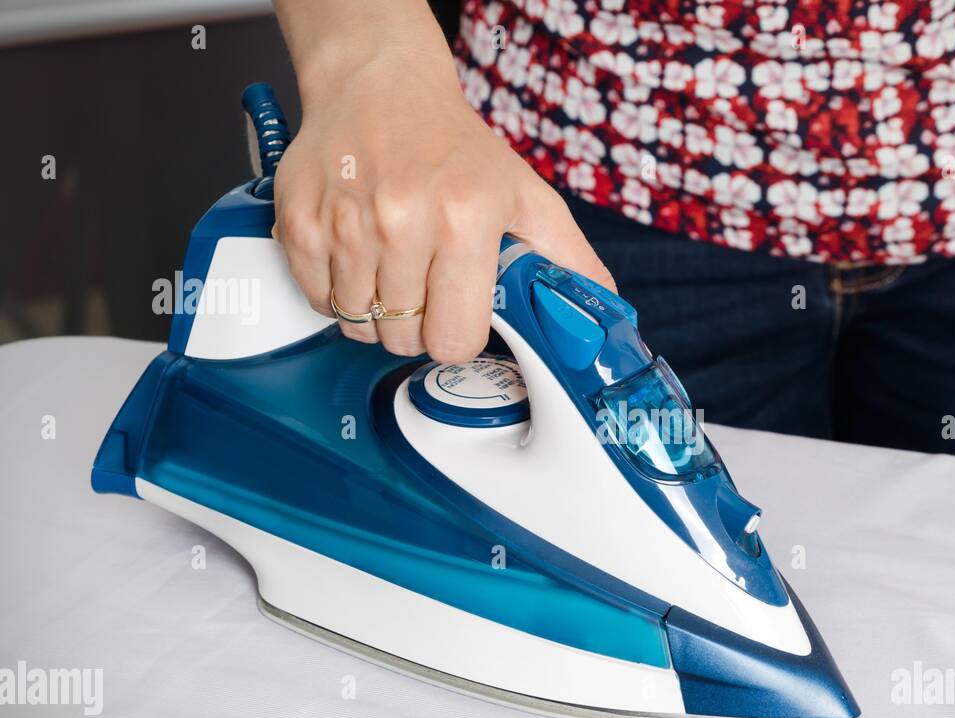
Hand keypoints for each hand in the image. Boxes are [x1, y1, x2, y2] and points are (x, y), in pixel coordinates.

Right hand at [273, 47, 613, 360]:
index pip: (453, 340)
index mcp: (464, 220)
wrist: (379, 85)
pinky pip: (317, 301)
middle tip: (425, 288)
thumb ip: (569, 261)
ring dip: (376, 313)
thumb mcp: (526, 197)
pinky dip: (336, 293)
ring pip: (358, 325)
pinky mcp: (298, 222)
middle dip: (417, 327)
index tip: (458, 318)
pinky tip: (358, 259)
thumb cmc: (455, 147)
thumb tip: (602, 312)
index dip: (457, 337)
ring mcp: (344, 224)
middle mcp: (401, 223)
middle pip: (403, 339)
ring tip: (392, 269)